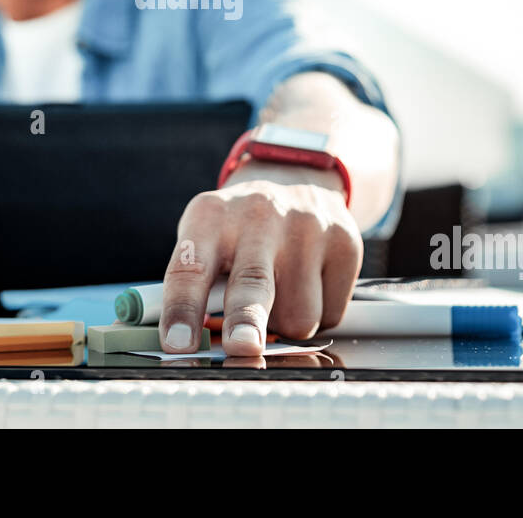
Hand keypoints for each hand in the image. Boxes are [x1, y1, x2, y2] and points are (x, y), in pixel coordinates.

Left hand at [158, 161, 361, 355]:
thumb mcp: (205, 237)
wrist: (295, 175)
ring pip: (299, 316)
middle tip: (242, 348)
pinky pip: (331, 313)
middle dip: (247, 319)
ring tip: (279, 293)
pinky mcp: (345, 243)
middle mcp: (259, 217)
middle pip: (254, 282)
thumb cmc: (238, 226)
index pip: (190, 268)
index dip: (183, 309)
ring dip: (286, 324)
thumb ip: (197, 286)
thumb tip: (195, 347)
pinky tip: (308, 282)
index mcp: (210, 217)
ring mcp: (307, 228)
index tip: (177, 343)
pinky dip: (318, 314)